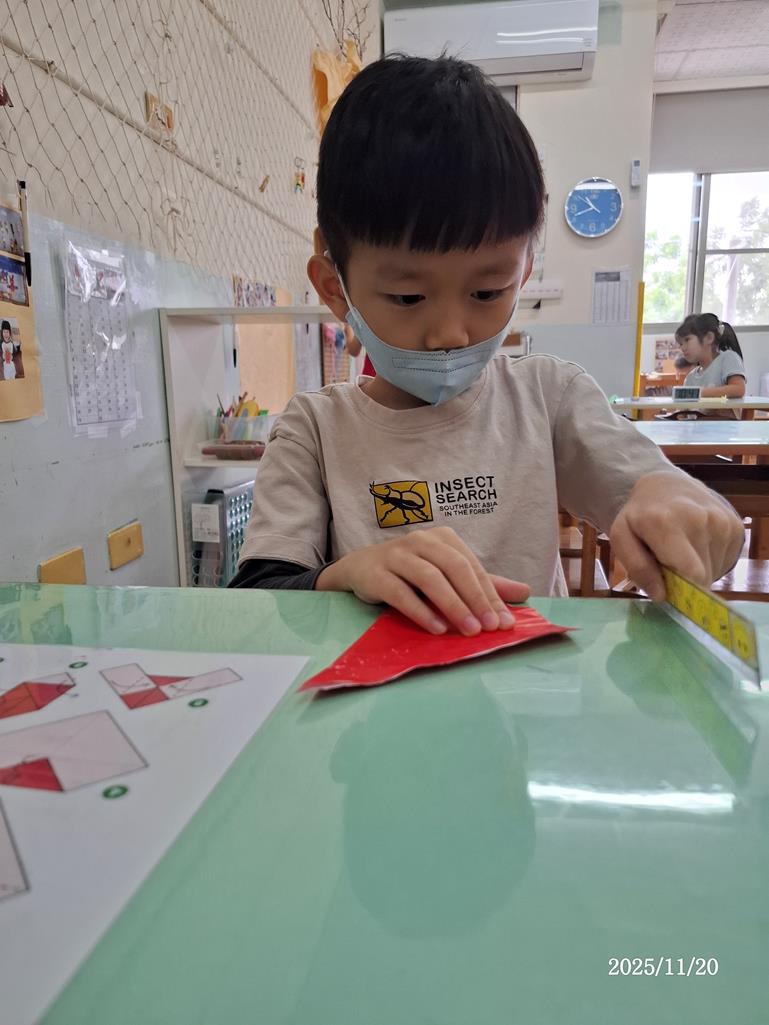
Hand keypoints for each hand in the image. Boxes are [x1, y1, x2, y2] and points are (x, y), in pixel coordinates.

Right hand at [316, 526, 529, 634]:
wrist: (358, 569)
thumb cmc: (409, 573)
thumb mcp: (446, 575)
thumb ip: (482, 583)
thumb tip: (524, 591)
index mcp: (442, 538)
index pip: (472, 567)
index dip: (491, 595)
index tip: (506, 622)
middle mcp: (420, 541)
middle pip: (454, 568)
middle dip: (475, 599)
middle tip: (491, 627)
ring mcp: (396, 555)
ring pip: (429, 578)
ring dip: (452, 605)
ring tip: (468, 630)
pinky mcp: (375, 574)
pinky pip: (401, 592)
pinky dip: (421, 611)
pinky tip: (437, 628)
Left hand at [609, 471, 743, 600]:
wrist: (666, 485)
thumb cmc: (640, 516)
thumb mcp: (622, 537)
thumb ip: (637, 567)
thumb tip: (661, 595)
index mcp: (666, 523)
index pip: (690, 573)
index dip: (682, 591)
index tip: (670, 592)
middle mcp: (699, 519)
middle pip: (702, 575)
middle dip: (686, 581)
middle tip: (669, 567)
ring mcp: (721, 521)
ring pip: (714, 569)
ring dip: (698, 570)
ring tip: (681, 552)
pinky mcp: (734, 525)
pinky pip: (725, 560)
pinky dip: (710, 560)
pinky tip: (696, 545)